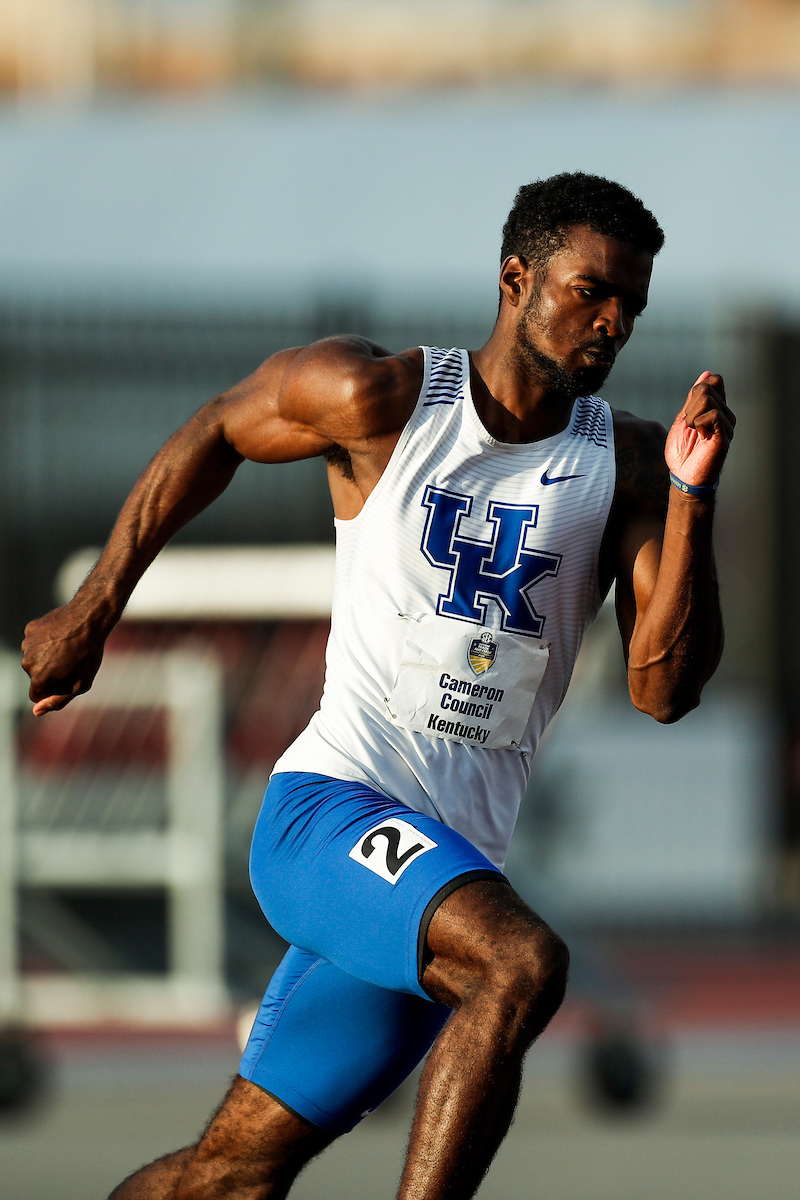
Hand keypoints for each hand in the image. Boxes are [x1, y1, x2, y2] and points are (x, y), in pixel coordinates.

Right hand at [21, 603, 106, 715]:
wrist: (89, 618)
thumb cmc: (88, 654)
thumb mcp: (80, 684)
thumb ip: (57, 701)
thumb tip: (36, 712)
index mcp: (38, 678)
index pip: (36, 695)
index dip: (52, 691)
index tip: (67, 680)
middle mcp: (27, 661)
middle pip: (35, 676)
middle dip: (49, 673)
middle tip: (71, 661)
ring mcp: (27, 644)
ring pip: (35, 657)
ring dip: (47, 655)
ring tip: (67, 647)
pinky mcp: (30, 629)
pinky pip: (36, 640)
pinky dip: (46, 640)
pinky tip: (61, 635)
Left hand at [665, 372, 735, 487]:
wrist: (684, 477)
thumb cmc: (683, 452)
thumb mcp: (684, 419)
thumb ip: (694, 398)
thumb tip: (707, 373)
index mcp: (716, 409)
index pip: (714, 381)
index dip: (697, 390)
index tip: (689, 411)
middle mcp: (725, 414)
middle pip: (707, 387)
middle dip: (690, 405)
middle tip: (690, 426)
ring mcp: (727, 424)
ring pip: (708, 399)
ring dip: (692, 417)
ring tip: (695, 433)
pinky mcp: (725, 435)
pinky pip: (713, 414)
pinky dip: (699, 424)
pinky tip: (701, 437)